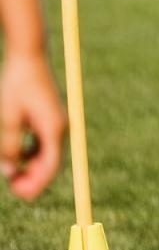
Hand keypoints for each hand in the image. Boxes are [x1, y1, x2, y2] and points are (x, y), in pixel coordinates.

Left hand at [0, 51, 64, 200]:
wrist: (29, 57)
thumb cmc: (17, 85)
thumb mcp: (8, 119)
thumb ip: (10, 147)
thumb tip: (10, 172)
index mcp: (52, 128)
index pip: (50, 166)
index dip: (36, 184)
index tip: (19, 192)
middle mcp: (60, 128)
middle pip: (52, 164)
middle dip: (33, 178)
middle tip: (12, 186)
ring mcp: (57, 124)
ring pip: (47, 156)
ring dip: (31, 167)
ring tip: (11, 172)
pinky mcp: (50, 119)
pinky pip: (44, 145)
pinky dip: (31, 155)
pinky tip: (17, 154)